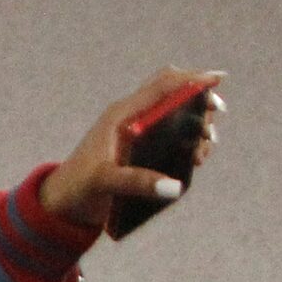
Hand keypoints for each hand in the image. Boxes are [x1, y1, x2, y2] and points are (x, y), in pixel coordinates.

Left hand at [43, 69, 223, 229]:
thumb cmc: (77, 185)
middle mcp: (133, 118)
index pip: (162, 85)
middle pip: (175, 96)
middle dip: (201, 104)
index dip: (192, 79)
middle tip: (212, 124)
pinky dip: (191, 143)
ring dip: (199, 127)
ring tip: (203, 150)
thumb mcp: (103, 182)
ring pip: (179, 116)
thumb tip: (174, 187)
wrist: (63, 203)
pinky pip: (175, 137)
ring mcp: (140, 133)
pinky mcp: (143, 150)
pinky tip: (196, 159)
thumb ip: (136, 182)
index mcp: (122, 114)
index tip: (219, 79)